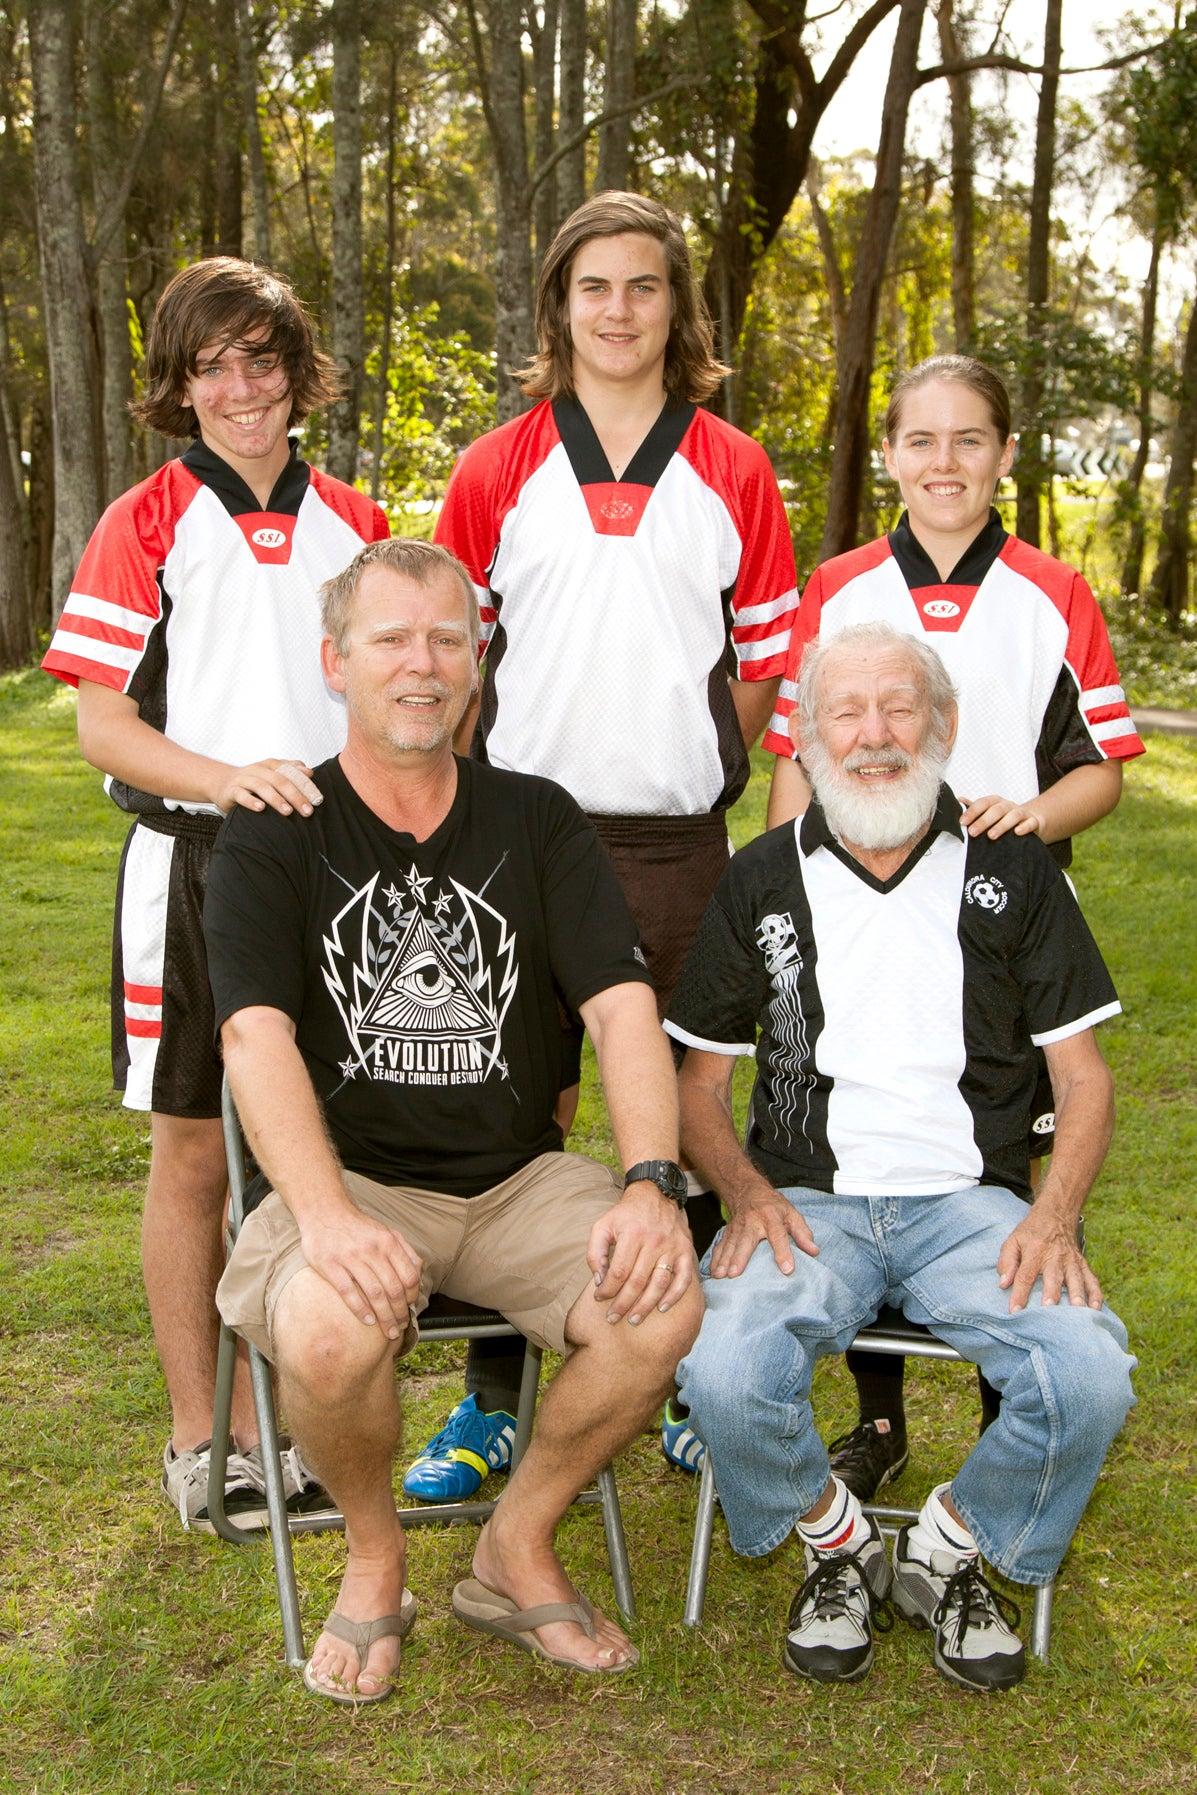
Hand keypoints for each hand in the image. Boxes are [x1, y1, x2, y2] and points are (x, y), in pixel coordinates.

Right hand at [212, 759, 322, 816]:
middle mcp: (258, 770)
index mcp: (271, 765)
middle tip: (308, 811)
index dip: (306, 785)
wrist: (222, 783)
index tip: (318, 800)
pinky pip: (241, 795)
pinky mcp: (231, 790)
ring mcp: (244, 779)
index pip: (292, 773)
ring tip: (288, 811)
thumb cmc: (253, 781)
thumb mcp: (272, 774)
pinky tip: (261, 809)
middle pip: (280, 781)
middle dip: (296, 796)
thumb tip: (309, 772)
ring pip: (262, 787)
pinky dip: (251, 801)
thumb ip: (291, 772)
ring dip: (276, 799)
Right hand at [299, 1204, 422, 1339]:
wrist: (324, 1211)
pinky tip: (367, 1321)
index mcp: (388, 1242)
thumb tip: (418, 1272)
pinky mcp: (330, 1265)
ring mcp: (350, 1258)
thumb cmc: (357, 1226)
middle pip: (394, 1289)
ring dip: (384, 1317)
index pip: (409, 1276)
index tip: (410, 1309)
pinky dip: (361, 1309)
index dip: (412, 1297)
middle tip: (400, 1327)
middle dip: (400, 1313)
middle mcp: (372, 1250)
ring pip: (374, 1294)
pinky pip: (349, 1292)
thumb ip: (404, 1250)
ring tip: (388, 1330)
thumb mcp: (385, 1231)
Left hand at [587, 1185, 695, 1323]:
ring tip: (634, 1319)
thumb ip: (595, 1251)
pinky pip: (683, 1278)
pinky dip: (674, 1295)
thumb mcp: (603, 1225)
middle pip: (638, 1282)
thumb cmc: (626, 1214)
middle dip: (623, 1304)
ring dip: (646, 1306)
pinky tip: (662, 1307)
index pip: (619, 1272)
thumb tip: (599, 1279)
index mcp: (632, 1234)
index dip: (607, 1289)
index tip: (599, 1299)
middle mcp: (654, 1241)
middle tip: (613, 1319)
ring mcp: (672, 1247)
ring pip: (659, 1283)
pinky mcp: (685, 1250)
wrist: (656, 1193)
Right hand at [709, 1185, 817, 1278]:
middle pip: (746, 1240)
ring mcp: (737, 1227)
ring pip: (730, 1244)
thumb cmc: (773, 1206)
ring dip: (724, 1260)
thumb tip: (814, 1251)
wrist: (747, 1190)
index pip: (778, 1235)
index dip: (784, 1252)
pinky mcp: (727, 1232)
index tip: (787, 1269)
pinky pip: (720, 1245)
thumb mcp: (791, 1213)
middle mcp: (752, 1222)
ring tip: (721, 1276)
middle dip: (740, 1257)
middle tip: (735, 1273)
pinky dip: (715, 1259)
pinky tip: (713, 1272)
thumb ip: (802, 1232)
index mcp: (772, 1217)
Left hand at [959, 793, 1045, 840]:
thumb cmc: (1005, 818)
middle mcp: (1008, 806)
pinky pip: (1031, 822)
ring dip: (1002, 825)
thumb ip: (976, 808)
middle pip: (997, 810)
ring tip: (991, 836)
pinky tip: (1017, 832)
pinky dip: (1025, 826)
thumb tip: (959, 800)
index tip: (962, 822)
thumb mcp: (990, 812)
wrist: (1033, 820)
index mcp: (996, 802)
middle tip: (972, 832)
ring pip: (1013, 815)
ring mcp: (1022, 813)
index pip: (983, 803)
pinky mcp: (1034, 821)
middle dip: (983, 821)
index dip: (972, 811)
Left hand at [996, 1205, 1101, 1312]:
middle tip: (1050, 1310)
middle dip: (1052, 1294)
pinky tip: (1096, 1308)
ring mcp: (1071, 1261)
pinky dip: (1096, 1294)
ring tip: (1078, 1312)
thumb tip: (1003, 1284)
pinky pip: (1092, 1280)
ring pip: (1076, 1280)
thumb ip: (1007, 1262)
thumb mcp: (1013, 1241)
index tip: (1015, 1311)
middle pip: (1053, 1277)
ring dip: (1077, 1296)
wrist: (1056, 1214)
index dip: (1020, 1293)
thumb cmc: (1031, 1233)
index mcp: (1034, 1251)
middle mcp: (1055, 1256)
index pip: (1025, 1275)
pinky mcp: (1083, 1264)